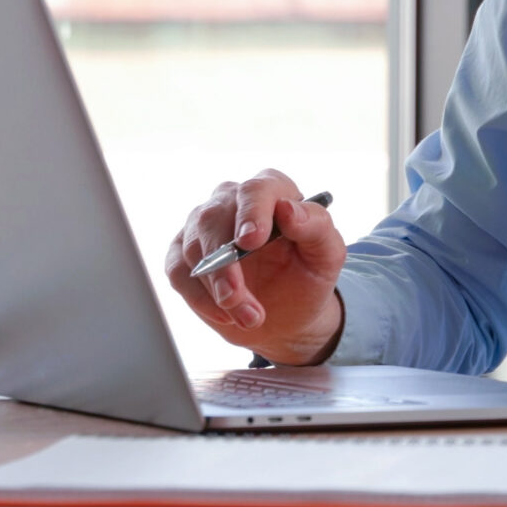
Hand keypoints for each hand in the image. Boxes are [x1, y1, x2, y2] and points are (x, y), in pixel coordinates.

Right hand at [163, 168, 347, 366]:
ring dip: (217, 289)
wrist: (288, 314)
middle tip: (237, 298)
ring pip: (195, 249)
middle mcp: (234, 200)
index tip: (250, 241)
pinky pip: (178, 271)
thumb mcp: (328, 255)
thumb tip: (288, 210)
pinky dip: (198, 297)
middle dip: (226, 265)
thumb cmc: (309, 275)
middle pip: (215, 219)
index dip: (251, 212)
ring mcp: (204, 226)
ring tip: (248, 317)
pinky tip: (224, 314)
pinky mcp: (184, 254)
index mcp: (273, 191)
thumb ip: (317, 227)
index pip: (256, 190)